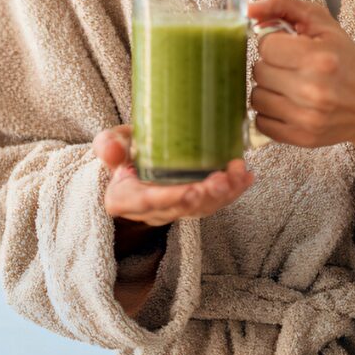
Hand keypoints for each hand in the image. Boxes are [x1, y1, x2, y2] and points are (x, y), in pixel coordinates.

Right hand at [93, 125, 254, 229]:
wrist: (130, 162)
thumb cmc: (122, 151)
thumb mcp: (109, 144)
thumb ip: (108, 145)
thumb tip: (111, 151)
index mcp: (125, 198)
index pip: (148, 202)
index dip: (171, 198)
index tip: (191, 191)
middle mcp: (151, 211)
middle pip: (181, 208)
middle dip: (206, 195)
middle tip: (224, 179)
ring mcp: (173, 210)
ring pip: (202, 208)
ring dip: (225, 194)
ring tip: (240, 174)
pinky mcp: (191, 204)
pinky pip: (213, 203)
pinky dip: (233, 191)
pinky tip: (246, 176)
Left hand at [247, 0, 354, 150]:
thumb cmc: (347, 61)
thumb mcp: (322, 23)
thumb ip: (284, 5)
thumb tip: (250, 8)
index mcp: (319, 57)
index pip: (265, 46)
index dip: (274, 43)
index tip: (288, 46)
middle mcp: (313, 90)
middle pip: (258, 71)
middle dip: (271, 65)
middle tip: (291, 65)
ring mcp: (307, 118)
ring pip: (256, 97)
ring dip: (268, 89)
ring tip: (289, 84)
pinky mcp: (302, 138)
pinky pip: (260, 122)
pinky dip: (269, 112)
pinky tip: (288, 103)